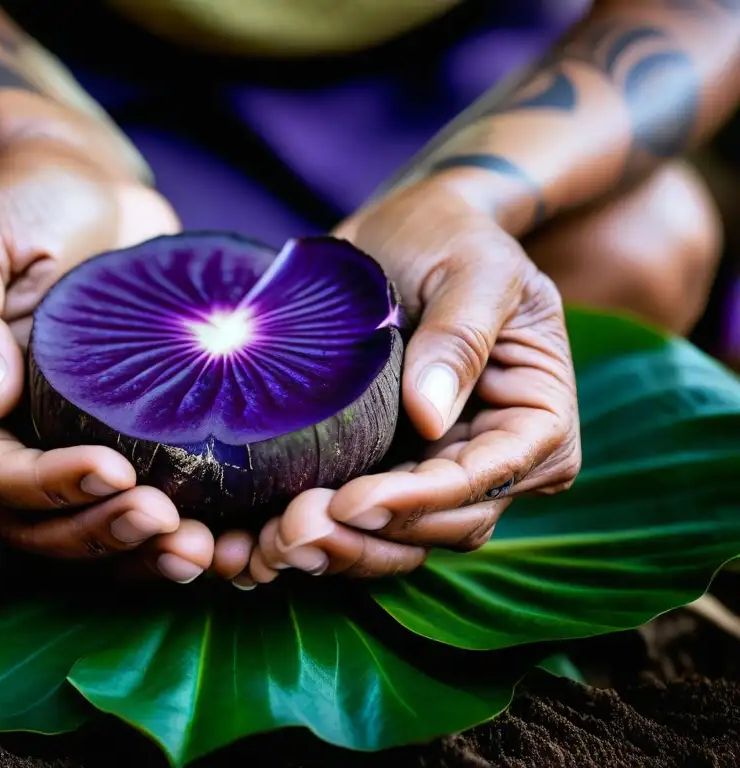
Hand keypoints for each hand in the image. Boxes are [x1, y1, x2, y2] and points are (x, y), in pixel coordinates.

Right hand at [0, 138, 218, 582]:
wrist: (93, 184)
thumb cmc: (26, 202)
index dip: (46, 488)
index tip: (112, 469)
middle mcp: (23, 435)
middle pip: (44, 524)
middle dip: (102, 533)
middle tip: (165, 518)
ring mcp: (81, 440)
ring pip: (98, 529)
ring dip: (144, 553)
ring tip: (200, 548)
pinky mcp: (139, 435)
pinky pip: (150, 502)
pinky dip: (183, 530)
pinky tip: (226, 538)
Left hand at [249, 179, 582, 581]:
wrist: (404, 232)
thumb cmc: (452, 237)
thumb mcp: (475, 267)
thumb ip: (462, 335)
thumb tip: (432, 418)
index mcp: (535, 419)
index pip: (484, 480)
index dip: (421, 502)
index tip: (353, 501)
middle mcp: (492, 461)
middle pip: (439, 527)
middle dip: (367, 538)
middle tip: (291, 530)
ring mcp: (435, 472)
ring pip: (394, 543)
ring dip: (333, 553)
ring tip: (265, 544)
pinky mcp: (383, 471)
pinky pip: (353, 523)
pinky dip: (310, 537)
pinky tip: (252, 543)